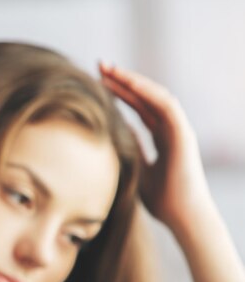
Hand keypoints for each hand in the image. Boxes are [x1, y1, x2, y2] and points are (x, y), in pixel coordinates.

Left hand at [100, 62, 244, 281]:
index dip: (119, 94)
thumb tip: (108, 131)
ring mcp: (178, 129)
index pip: (138, 109)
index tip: (97, 81)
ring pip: (155, 96)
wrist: (181, 216)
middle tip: (99, 65)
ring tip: (110, 69)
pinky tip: (130, 82)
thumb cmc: (159, 200)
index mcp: (160, 138)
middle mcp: (170, 130)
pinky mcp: (184, 133)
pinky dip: (148, 92)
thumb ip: (126, 149)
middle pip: (145, 98)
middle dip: (122, 80)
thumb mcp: (134, 168)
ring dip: (133, 80)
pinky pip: (167, 105)